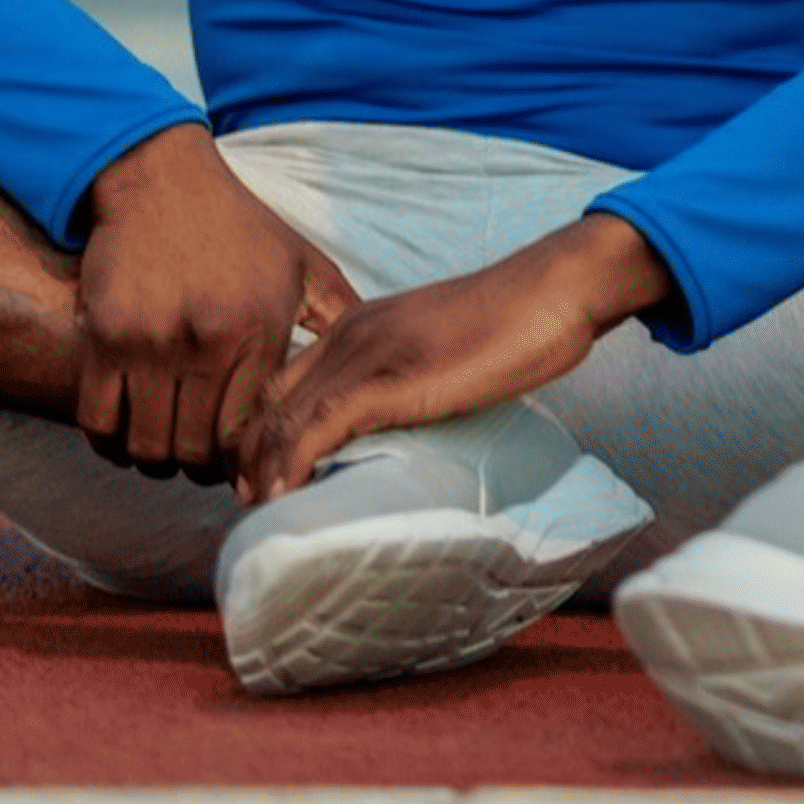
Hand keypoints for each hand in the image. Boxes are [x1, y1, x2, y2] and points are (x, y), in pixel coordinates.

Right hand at [73, 123, 356, 481]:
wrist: (162, 179)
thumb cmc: (239, 226)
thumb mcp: (304, 264)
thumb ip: (340, 317)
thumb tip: (375, 366)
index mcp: (259, 329)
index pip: (250, 434)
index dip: (245, 460)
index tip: (244, 461)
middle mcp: (205, 340)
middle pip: (194, 450)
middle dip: (198, 469)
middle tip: (201, 464)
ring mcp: (150, 340)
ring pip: (146, 445)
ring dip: (154, 459)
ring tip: (165, 450)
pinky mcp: (104, 335)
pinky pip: (97, 420)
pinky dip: (109, 442)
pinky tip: (125, 435)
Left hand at [239, 213, 669, 502]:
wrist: (553, 290)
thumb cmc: (515, 321)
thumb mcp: (442, 349)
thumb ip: (412, 379)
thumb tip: (409, 426)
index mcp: (357, 325)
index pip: (282, 381)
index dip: (262, 432)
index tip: (264, 476)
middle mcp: (347, 335)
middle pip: (268, 402)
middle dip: (250, 456)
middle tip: (254, 504)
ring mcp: (366, 355)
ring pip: (282, 417)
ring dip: (261, 470)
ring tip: (261, 512)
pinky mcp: (390, 379)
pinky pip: (318, 426)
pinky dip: (291, 464)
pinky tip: (283, 495)